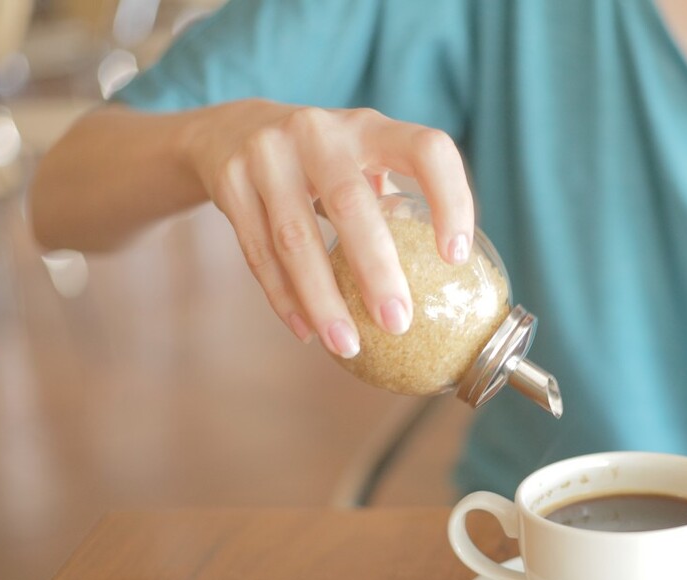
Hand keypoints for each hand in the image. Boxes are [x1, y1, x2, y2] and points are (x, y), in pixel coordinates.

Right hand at [182, 99, 473, 356]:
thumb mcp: (364, 158)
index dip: (450, 199)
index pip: (426, 150)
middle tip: (397, 323)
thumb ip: (399, 201)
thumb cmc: (325, 162)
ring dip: (323, 300)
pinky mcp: (230, 181)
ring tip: (348, 345)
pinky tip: (307, 332)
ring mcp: (267, 153)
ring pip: (295, 238)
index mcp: (370, 126)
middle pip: (349, 202)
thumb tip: (448, 282)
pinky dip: (284, 297)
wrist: (232, 131)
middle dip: (375, 270)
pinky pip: (258, 252)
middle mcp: (317, 131)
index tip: (457, 257)